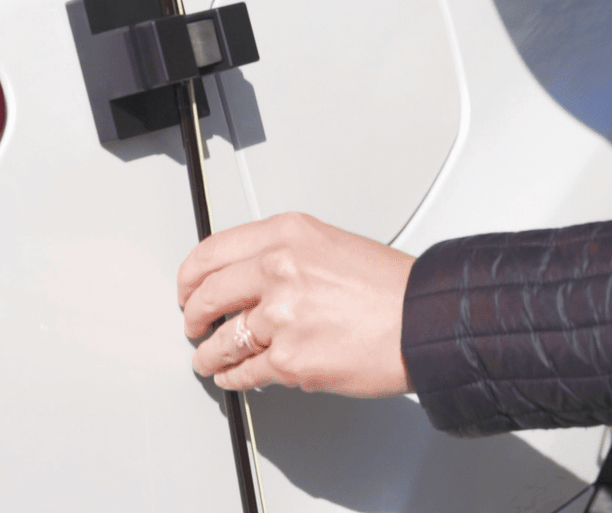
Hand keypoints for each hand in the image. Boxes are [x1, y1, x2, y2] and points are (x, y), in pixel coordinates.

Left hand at [177, 212, 415, 396]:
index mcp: (286, 234)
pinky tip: (232, 376)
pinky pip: (244, 372)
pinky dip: (233, 377)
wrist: (424, 321)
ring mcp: (281, 317)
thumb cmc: (390, 287)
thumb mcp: (329, 244)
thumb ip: (283, 255)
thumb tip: (246, 277)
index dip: (190, 275)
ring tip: (208, 357)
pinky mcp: (290, 361)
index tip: (187, 287)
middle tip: (193, 322)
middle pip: (207, 295)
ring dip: (208, 353)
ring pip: (221, 340)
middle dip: (193, 315)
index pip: (212, 251)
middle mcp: (278, 269)